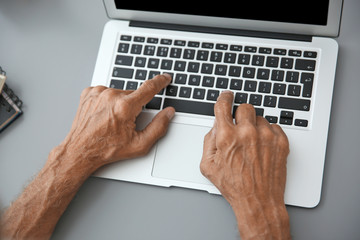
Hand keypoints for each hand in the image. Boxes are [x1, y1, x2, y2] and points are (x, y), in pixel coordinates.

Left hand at [57, 74, 174, 171]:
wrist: (81, 150)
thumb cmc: (107, 149)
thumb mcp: (139, 144)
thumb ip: (158, 127)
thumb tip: (168, 113)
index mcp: (125, 107)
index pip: (149, 88)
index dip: (160, 81)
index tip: (165, 77)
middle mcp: (111, 95)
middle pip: (133, 94)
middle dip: (134, 106)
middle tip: (126, 122)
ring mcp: (98, 92)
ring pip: (119, 93)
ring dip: (120, 103)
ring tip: (112, 120)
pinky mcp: (89, 92)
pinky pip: (106, 92)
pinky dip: (108, 101)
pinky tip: (104, 114)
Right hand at [200, 91, 290, 238]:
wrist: (258, 200)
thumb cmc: (234, 186)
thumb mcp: (208, 166)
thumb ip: (208, 141)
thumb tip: (215, 126)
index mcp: (227, 136)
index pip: (224, 105)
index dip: (224, 98)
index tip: (227, 96)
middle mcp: (247, 132)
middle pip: (245, 107)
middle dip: (241, 116)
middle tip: (240, 128)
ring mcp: (266, 136)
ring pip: (260, 118)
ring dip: (255, 126)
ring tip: (253, 144)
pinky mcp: (281, 142)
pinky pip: (274, 127)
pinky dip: (268, 134)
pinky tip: (263, 148)